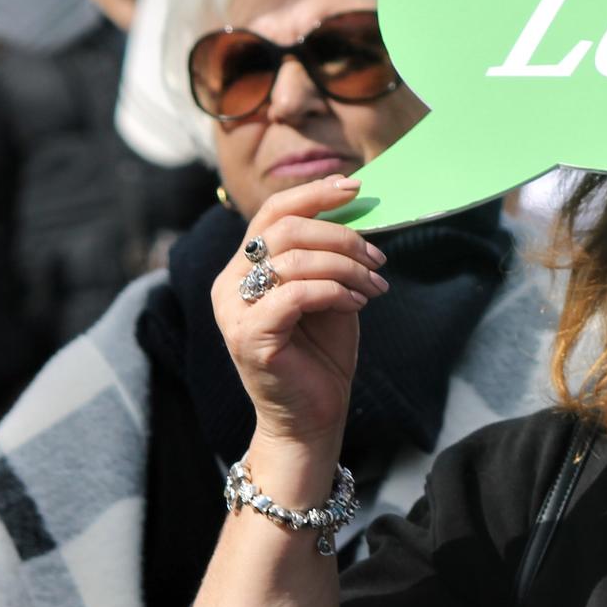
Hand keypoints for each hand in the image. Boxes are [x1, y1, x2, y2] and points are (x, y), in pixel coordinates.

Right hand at [210, 177, 388, 453]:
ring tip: (376, 284)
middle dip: (340, 235)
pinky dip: (335, 291)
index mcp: (243, 267)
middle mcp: (228, 284)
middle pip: (284, 228)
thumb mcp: (327, 292)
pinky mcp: (249, 336)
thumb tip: (356, 211)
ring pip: (294, 258)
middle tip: (378, 256)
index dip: (314, 194)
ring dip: (347, 266)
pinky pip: (296, 293)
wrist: (311, 418)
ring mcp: (234, 311)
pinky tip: (359, 302)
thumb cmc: (319, 354)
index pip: (272, 211)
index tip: (355, 188)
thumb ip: (328, 256)